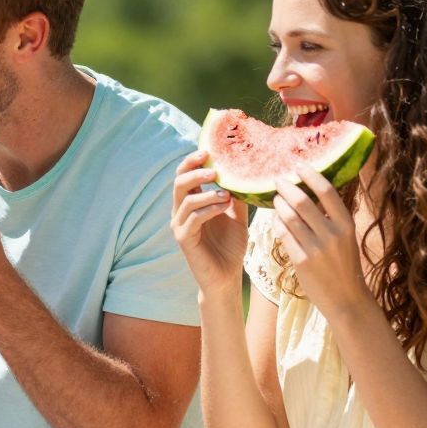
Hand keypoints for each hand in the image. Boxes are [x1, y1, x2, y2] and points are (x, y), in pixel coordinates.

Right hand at [170, 150, 247, 300]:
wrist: (226, 277)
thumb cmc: (230, 246)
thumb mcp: (237, 215)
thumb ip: (237, 195)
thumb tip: (247, 171)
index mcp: (191, 203)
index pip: (185, 175)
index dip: (192, 161)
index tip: (208, 150)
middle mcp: (181, 212)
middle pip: (179, 183)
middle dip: (195, 171)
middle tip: (214, 168)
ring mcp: (180, 225)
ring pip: (186, 199)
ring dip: (207, 192)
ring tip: (227, 192)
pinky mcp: (184, 239)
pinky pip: (193, 218)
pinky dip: (209, 208)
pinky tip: (224, 205)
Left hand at [271, 165, 371, 316]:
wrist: (346, 298)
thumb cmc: (344, 264)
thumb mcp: (345, 237)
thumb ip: (331, 217)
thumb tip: (310, 191)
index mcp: (346, 224)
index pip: (327, 191)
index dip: (310, 175)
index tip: (298, 165)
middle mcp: (332, 234)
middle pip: (302, 202)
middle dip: (286, 187)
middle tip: (278, 179)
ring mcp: (316, 248)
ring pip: (289, 217)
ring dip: (279, 204)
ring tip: (275, 198)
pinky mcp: (301, 261)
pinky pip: (283, 235)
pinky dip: (277, 224)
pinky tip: (275, 219)